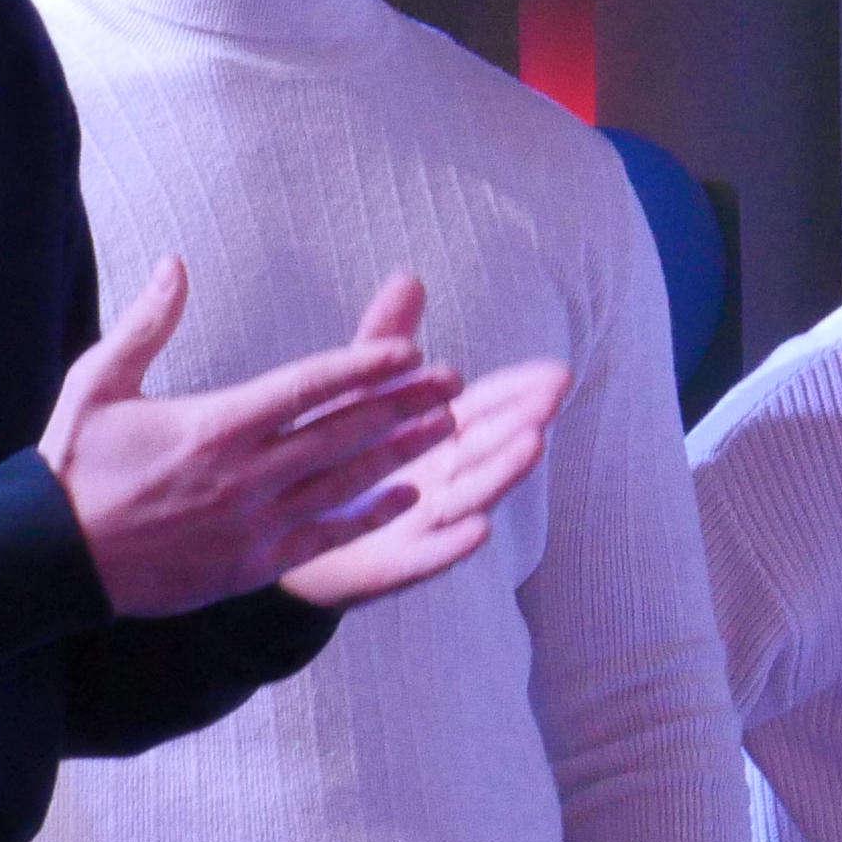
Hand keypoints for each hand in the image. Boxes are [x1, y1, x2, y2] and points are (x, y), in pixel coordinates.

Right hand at [44, 264, 470, 616]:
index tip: (409, 351)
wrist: (47, 561)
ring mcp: (251, 524)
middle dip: (403, 405)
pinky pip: (325, 538)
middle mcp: (242, 475)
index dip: (363, 368)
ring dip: (400, 454)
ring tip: (448, 428)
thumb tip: (175, 263)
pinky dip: (369, 516)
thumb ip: (147, 324)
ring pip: (343, 483)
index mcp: (213, 424)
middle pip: (341, 432)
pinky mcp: (250, 566)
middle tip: (453, 382)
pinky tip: (409, 496)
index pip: (307, 388)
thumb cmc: (72, 467)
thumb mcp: (99, 382)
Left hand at [277, 353, 569, 608]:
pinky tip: (481, 530)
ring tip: (534, 445)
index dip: (520, 391)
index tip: (556, 373)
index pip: (488, 407)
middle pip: (488, 447)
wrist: (285, 534)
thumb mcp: (359, 393)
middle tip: (553, 398)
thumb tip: (409, 278)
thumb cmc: (337, 457)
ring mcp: (426, 522)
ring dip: (505, 472)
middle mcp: (444, 477)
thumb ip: (385, 344)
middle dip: (522, 421)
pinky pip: (430, 554)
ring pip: (472, 494)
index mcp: (440, 436)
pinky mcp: (397, 563)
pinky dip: (456, 544)